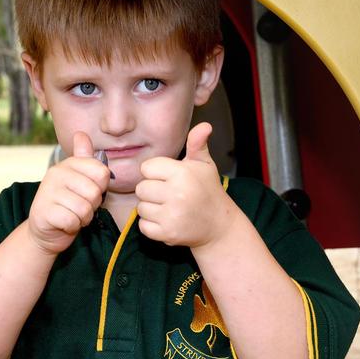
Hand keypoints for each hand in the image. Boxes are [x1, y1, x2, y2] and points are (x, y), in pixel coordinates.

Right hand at [28, 132, 111, 254]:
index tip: (88, 191)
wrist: (45, 230)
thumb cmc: (67, 204)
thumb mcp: (77, 179)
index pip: (102, 172)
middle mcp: (55, 174)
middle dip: (91, 206)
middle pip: (94, 192)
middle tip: (78, 206)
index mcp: (67, 164)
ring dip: (83, 218)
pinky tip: (64, 223)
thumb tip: (81, 133)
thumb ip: (83, 158)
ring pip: (84, 208)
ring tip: (72, 215)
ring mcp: (47, 192)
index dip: (101, 188)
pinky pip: (72, 221)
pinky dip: (72, 226)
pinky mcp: (44, 212)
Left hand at [135, 122, 233, 247]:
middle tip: (168, 194)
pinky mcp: (167, 233)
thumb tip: (204, 125)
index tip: (168, 178)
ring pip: (140, 207)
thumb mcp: (204, 165)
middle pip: (141, 188)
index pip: (147, 168)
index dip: (155, 172)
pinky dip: (151, 225)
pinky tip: (167, 220)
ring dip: (151, 208)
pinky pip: (143, 225)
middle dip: (151, 191)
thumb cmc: (208, 191)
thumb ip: (197, 144)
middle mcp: (177, 194)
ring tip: (169, 207)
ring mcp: (172, 215)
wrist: (219, 225)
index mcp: (182, 173)